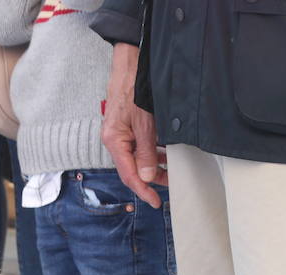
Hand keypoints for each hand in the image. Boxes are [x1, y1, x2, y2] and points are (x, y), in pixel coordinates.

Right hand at [102, 43, 164, 208]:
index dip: (143, 190)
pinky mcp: (127, 125)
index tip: (155, 201)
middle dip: (151, 178)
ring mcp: (120, 132)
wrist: (129, 62)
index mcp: (114, 141)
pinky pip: (139, 145)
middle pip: (133, 167)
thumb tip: (148, 176)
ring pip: (137, 156)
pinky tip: (165, 151)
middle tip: (170, 185)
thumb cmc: (133, 88)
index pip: (129, 174)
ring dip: (154, 164)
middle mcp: (115, 139)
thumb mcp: (145, 123)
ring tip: (171, 169)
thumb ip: (147, 152)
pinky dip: (152, 151)